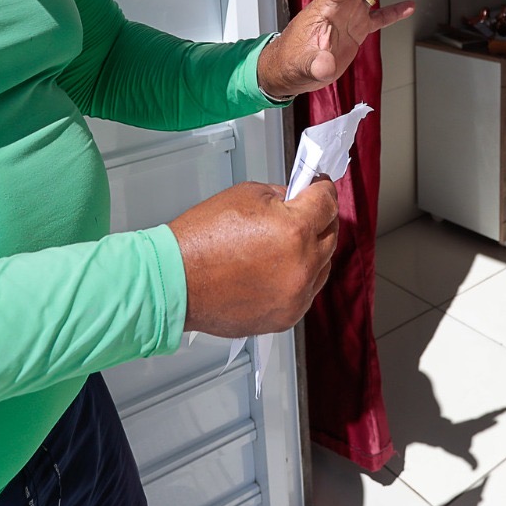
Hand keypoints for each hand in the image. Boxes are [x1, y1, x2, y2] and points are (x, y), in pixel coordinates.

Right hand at [168, 178, 338, 337]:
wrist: (175, 281)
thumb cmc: (201, 240)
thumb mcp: (246, 195)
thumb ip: (281, 196)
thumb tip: (298, 199)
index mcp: (295, 230)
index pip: (328, 202)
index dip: (323, 190)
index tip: (319, 188)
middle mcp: (302, 265)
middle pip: (330, 235)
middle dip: (318, 220)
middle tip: (301, 212)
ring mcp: (296, 295)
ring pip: (322, 266)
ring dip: (311, 252)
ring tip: (283, 244)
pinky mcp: (286, 317)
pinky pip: (306, 292)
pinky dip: (298, 279)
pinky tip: (276, 269)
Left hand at [257, 0, 416, 99]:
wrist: (290, 71)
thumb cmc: (292, 61)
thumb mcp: (303, 64)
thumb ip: (315, 63)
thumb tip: (325, 65)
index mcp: (325, 7)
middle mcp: (339, 5)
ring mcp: (349, 15)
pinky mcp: (356, 30)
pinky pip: (379, 16)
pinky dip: (394, 11)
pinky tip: (408, 5)